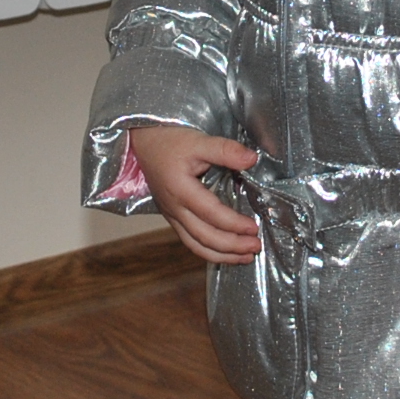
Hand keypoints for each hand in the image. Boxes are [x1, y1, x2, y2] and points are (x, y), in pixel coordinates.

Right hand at [130, 125, 262, 265]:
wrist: (143, 142)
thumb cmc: (169, 140)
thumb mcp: (198, 140)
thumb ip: (226, 150)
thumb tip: (252, 159)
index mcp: (180, 190)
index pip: (211, 214)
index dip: (234, 224)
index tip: (254, 227)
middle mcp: (174, 208)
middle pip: (204, 236)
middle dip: (232, 246)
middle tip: (256, 246)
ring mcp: (171, 215)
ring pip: (195, 245)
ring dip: (221, 255)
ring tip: (245, 258)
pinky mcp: (172, 217)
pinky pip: (190, 240)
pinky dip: (208, 251)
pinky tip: (225, 252)